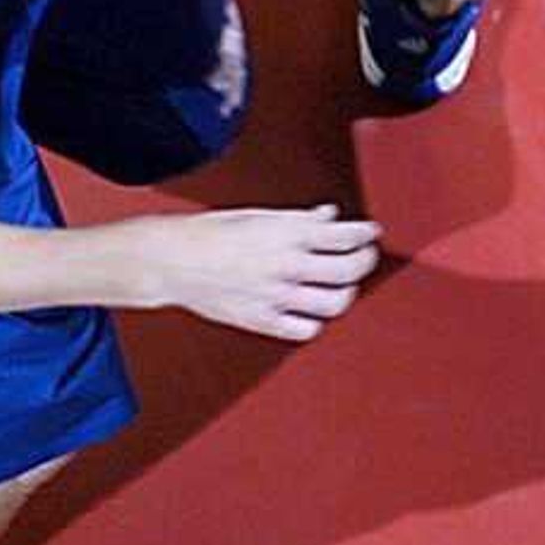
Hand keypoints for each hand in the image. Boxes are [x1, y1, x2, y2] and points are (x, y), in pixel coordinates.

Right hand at [143, 205, 381, 341]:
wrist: (173, 260)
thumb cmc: (212, 233)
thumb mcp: (261, 215)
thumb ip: (300, 219)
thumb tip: (329, 216)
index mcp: (289, 234)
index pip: (347, 236)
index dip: (366, 234)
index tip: (371, 233)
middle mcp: (287, 265)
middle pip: (349, 270)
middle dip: (365, 261)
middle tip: (365, 256)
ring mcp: (276, 296)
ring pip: (334, 303)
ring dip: (346, 293)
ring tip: (343, 286)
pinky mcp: (262, 320)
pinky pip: (305, 329)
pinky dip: (314, 321)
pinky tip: (311, 310)